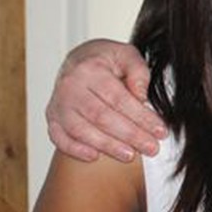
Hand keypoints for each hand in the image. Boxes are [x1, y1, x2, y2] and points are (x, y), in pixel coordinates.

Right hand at [45, 39, 164, 161]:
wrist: (79, 59)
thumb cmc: (106, 60)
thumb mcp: (127, 54)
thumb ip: (138, 72)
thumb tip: (140, 97)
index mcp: (90, 69)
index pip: (119, 99)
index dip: (141, 117)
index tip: (160, 131)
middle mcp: (70, 86)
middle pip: (101, 117)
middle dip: (130, 135)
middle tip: (151, 148)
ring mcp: (58, 103)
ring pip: (81, 130)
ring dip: (107, 146)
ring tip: (130, 155)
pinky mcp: (52, 117)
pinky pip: (59, 137)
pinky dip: (75, 149)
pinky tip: (95, 156)